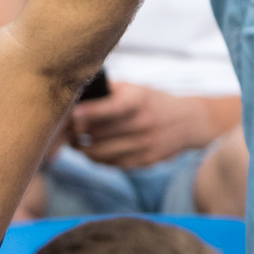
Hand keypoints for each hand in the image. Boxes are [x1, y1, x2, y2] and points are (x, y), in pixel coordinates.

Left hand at [69, 82, 211, 167]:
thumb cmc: (150, 102)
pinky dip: (96, 158)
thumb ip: (107, 91)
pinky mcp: (145, 161)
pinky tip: (92, 150)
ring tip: (75, 141)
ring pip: (98, 152)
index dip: (90, 111)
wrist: (188, 121)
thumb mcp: (135, 89)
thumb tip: (72, 96)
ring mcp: (145, 144)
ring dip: (81, 148)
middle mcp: (143, 123)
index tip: (72, 114)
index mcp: (139, 101)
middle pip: (97, 133)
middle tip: (66, 129)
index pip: (112, 107)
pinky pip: (110, 164)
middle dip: (76, 132)